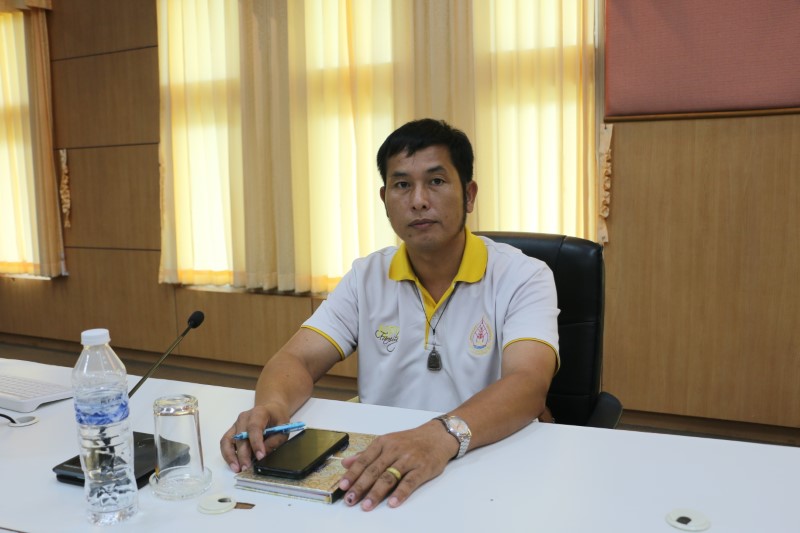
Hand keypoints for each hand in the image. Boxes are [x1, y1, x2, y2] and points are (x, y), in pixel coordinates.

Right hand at [220, 402, 289, 471]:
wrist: (271, 410)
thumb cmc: (277, 419)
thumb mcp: (283, 428)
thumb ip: (275, 440)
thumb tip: (263, 454)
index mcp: (259, 413)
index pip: (254, 427)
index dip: (256, 443)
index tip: (260, 456)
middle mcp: (244, 417)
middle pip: (240, 437)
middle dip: (243, 454)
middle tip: (247, 468)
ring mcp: (236, 424)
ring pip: (228, 440)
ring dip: (231, 456)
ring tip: (237, 469)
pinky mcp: (232, 431)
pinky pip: (225, 443)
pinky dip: (227, 454)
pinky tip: (234, 464)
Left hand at [337, 420, 458, 510]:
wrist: (437, 436)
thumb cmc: (410, 441)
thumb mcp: (387, 442)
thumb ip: (366, 454)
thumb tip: (345, 463)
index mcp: (383, 443)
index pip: (364, 460)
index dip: (353, 474)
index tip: (343, 487)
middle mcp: (394, 450)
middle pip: (374, 470)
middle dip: (360, 486)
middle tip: (350, 500)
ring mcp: (408, 459)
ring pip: (389, 477)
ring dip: (376, 493)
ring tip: (366, 505)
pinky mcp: (422, 468)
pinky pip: (410, 482)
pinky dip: (401, 493)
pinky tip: (393, 503)